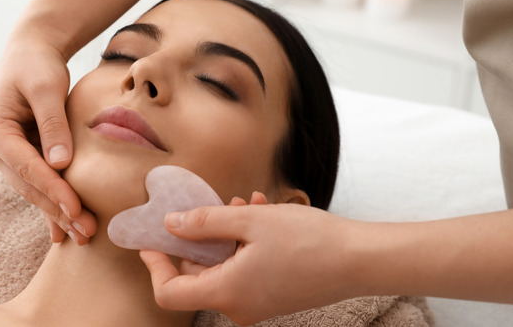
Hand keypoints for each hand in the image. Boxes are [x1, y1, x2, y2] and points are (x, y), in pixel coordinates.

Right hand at [0, 35, 96, 243]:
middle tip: (86, 232)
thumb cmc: (38, 65)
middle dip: (58, 210)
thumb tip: (61, 164)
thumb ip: (53, 124)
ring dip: (57, 213)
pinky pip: (38, 185)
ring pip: (34, 191)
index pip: (27, 168)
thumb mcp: (46, 87)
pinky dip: (52, 206)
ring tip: (83, 235)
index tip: (76, 209)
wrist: (31, 52)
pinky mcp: (22, 157)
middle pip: (29, 186)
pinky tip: (64, 231)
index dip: (53, 190)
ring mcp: (7, 156)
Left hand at [139, 193, 358, 323]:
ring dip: (227, 234)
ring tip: (249, 204)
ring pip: (223, 267)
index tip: (151, 239)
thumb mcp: (249, 221)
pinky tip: (263, 215)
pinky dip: (245, 245)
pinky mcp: (271, 298)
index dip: (155, 265)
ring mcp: (256, 305)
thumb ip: (203, 223)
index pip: (169, 292)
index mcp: (226, 293)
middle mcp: (238, 308)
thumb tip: (170, 225)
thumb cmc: (309, 240)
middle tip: (217, 205)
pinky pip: (243, 271)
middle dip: (201, 236)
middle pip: (196, 275)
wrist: (361, 260)